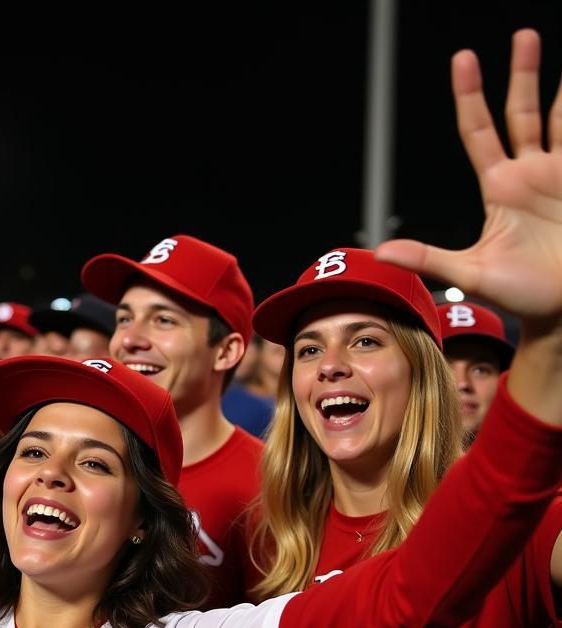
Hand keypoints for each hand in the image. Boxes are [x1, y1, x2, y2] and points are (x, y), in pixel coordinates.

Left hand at [377, 30, 561, 324]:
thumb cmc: (522, 296)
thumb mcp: (471, 274)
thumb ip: (429, 259)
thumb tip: (381, 254)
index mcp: (500, 187)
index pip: (479, 131)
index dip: (470, 96)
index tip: (463, 59)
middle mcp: (530, 173)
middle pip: (523, 111)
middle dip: (523, 73)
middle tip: (521, 36)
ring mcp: (560, 174)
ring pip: (559, 116)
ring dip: (560, 86)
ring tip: (546, 47)